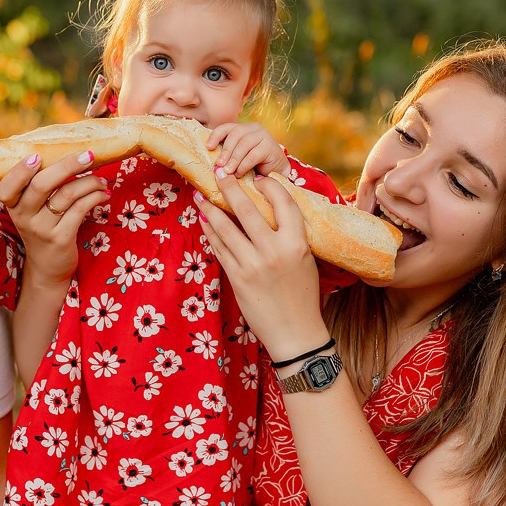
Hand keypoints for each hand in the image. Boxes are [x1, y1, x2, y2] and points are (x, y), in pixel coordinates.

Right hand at [0, 150, 109, 285]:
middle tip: (88, 155)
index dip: (20, 171)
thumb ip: (37, 186)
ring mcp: (42, 230)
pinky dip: (95, 197)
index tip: (37, 156)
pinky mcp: (61, 239)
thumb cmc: (42, 229)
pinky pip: (80, 210)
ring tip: (101, 180)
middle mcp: (24, 217)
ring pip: (66, 195)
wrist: (47, 268)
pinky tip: (103, 194)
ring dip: (89, 182)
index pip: (7, 187)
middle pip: (41, 185)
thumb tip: (63, 152)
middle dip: (67, 165)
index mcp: (14, 206)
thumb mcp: (31, 211)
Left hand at [196, 172, 327, 357]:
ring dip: (210, 209)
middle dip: (230, 187)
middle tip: (219, 173)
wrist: (295, 332)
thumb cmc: (302, 294)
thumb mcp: (305, 259)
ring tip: (200, 196)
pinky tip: (205, 221)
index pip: (283, 203)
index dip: (269, 186)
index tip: (258, 178)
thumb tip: (271, 210)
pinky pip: (220, 248)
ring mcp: (253, 265)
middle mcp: (274, 251)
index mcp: (297, 243)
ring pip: (226, 227)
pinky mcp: (237, 278)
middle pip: (247, 210)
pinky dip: (210, 232)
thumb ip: (290, 235)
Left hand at [206, 122, 291, 177]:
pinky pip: (253, 155)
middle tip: (218, 165)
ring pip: (244, 144)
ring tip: (228, 171)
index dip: (216, 136)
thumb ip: (227, 156)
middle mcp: (254, 128)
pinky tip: (239, 174)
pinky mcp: (270, 146)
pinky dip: (244, 165)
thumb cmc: (254, 165)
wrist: (276, 172)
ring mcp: (264, 135)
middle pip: (235, 134)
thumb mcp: (238, 158)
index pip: (226, 127)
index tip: (208, 147)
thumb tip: (213, 165)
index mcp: (243, 128)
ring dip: (234, 159)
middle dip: (225, 150)